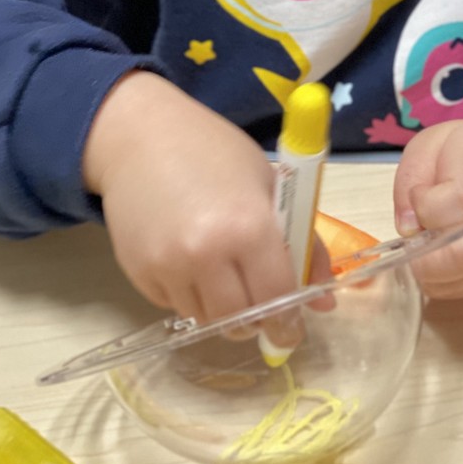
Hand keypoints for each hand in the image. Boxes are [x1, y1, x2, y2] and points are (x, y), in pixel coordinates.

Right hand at [82, 71, 331, 324]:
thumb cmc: (214, 152)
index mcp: (249, 227)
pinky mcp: (138, 272)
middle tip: (260, 306)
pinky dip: (188, 296)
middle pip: (240, 321)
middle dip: (256, 321)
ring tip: (222, 272)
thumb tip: (324, 305)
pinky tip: (188, 260)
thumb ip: (303, 244)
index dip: (290, 319)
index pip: (278, 298)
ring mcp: (168, 266)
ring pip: (205, 320)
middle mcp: (207, 254)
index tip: (292, 327)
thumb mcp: (270, 184)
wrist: (142, 136)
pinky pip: (173, 305)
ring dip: (221, 309)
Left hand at [392, 119, 462, 298]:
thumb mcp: (434, 143)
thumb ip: (411, 179)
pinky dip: (443, 280)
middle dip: (424, 256)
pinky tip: (439, 255)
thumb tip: (407, 230)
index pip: (462, 200)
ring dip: (430, 271)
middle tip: (413, 238)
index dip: (428, 206)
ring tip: (426, 243)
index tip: (420, 195)